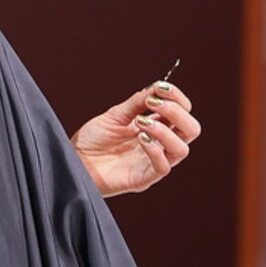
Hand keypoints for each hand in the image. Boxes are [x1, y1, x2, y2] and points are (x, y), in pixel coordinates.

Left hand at [71, 80, 200, 196]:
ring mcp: (153, 162)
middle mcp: (160, 145)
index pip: (183, 112)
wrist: (74, 160)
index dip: (177, 98)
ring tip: (141, 122)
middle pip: (191, 130)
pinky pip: (163, 167)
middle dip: (177, 112)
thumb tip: (157, 88)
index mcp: (156, 127)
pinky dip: (155, 148)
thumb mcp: (115, 114)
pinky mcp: (144, 179)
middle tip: (154, 104)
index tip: (162, 87)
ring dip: (165, 130)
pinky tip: (140, 137)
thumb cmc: (93, 139)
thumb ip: (137, 103)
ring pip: (182, 149)